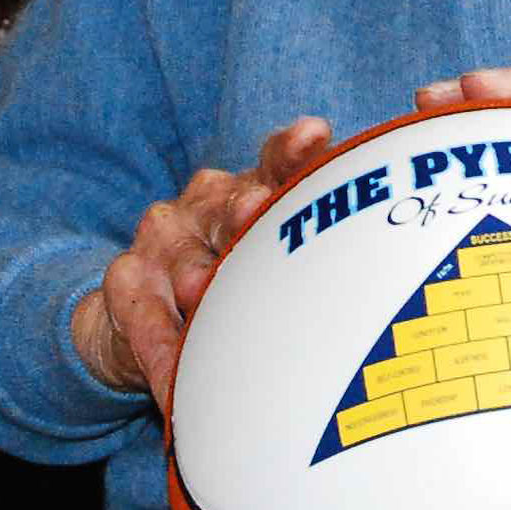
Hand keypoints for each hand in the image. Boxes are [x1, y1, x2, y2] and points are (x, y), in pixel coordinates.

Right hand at [72, 115, 331, 405]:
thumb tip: (383, 256)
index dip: (293, 148)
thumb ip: (316, 250)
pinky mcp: (126, 284)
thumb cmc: (233, 282)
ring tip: (202, 290)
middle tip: (255, 210)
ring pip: (182, 257)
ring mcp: (163, 242)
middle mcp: (204, 205)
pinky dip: (162, 351)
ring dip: (194, 274)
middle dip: (242, 210)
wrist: (140, 313)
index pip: (276, 161)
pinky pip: (144, 319)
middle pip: (226, 205)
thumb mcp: (273, 261)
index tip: (315, 135)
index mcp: (250, 192)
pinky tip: (174, 374)